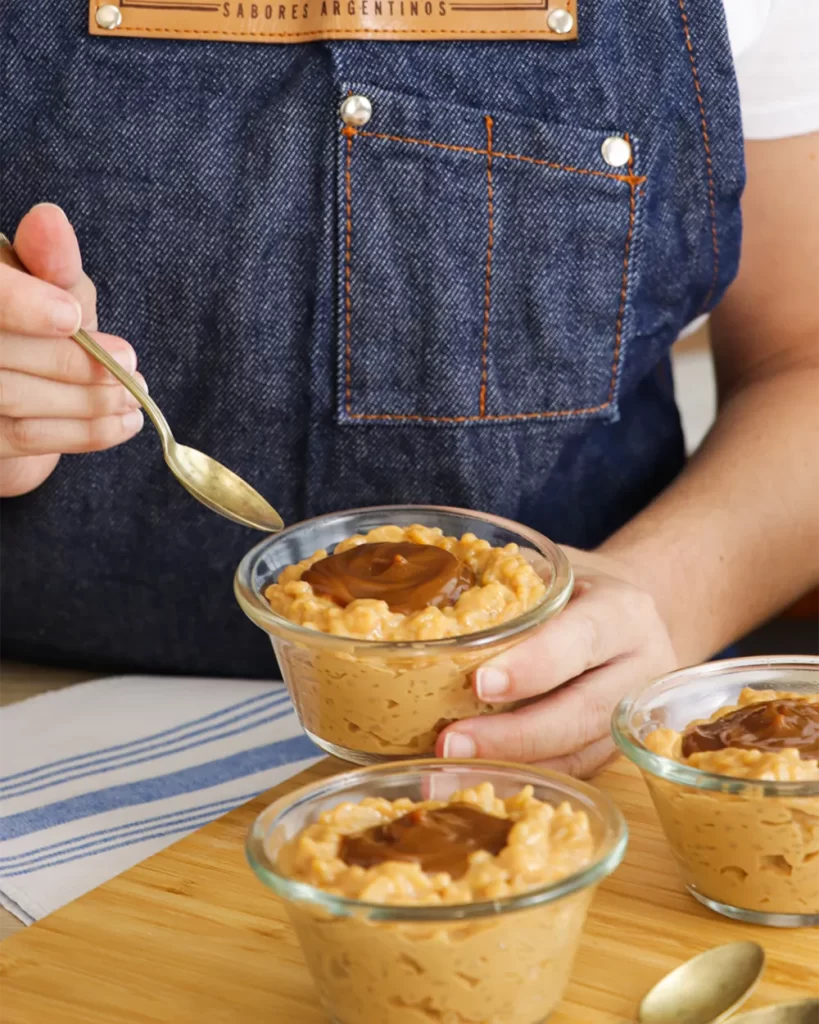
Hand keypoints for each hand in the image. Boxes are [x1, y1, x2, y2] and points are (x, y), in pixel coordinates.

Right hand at [0, 204, 145, 497]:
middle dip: (72, 363)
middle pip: (1, 352)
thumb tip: (50, 220)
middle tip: (129, 367)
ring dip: (87, 401)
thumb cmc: (40, 328)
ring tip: (133, 395)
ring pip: (13, 398)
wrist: (27, 389)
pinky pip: (25, 438)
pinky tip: (124, 422)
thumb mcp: (52, 288)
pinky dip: (84, 432)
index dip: (21, 304)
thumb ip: (51, 262)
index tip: (72, 316)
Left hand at [436, 547, 677, 776]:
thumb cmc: (576, 587)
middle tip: (451, 743)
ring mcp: (631, 717)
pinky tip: (476, 777)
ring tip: (450, 770)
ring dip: (511, 766)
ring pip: (578, 753)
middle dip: (513, 735)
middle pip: (581, 712)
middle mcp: (640, 668)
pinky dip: (522, 776)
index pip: (579, 640)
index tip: (479, 683)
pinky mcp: (615, 750)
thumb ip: (508, 582)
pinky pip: (571, 770)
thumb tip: (425, 596)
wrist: (629, 616)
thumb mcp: (553, 570)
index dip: (532, 665)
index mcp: (623, 612)